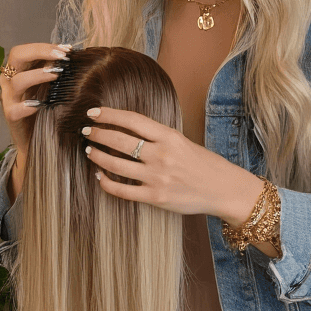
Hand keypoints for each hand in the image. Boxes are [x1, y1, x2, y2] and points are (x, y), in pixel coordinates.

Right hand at [0, 42, 70, 158]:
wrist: (33, 138)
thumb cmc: (42, 107)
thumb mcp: (47, 85)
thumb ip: (52, 69)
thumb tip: (68, 53)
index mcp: (16, 70)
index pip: (25, 50)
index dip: (44, 47)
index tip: (66, 50)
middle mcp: (9, 81)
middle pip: (16, 56)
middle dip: (40, 52)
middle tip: (61, 57)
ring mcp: (8, 98)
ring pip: (17, 81)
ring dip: (38, 75)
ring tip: (57, 75)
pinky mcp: (10, 116)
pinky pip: (15, 109)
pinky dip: (27, 106)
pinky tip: (40, 105)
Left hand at [82, 105, 265, 222]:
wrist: (223, 189)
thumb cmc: (203, 164)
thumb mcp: (183, 142)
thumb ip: (158, 137)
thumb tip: (128, 130)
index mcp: (169, 137)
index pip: (132, 120)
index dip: (110, 115)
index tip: (94, 112)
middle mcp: (162, 155)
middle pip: (119, 140)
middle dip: (98, 134)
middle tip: (87, 131)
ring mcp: (157, 177)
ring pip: (115, 164)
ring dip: (97, 156)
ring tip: (89, 151)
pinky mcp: (155, 198)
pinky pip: (122, 190)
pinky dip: (106, 182)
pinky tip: (100, 176)